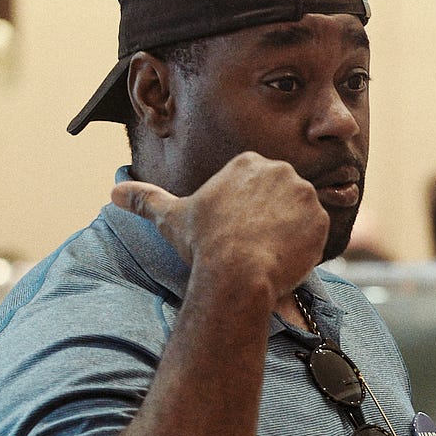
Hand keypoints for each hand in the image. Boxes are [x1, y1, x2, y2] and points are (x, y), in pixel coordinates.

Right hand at [113, 151, 327, 303]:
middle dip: (270, 222)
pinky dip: (304, 248)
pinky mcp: (322, 219)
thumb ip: (145, 199)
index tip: (237, 231)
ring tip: (267, 252)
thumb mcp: (170, 217)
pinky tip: (285, 258)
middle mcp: (280, 169)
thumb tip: (113, 192)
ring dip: (288, 234)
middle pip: (281, 200)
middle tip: (253, 244)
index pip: (256, 188)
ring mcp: (304, 193)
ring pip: (299, 217)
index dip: (247, 214)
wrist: (236, 273)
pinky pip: (317, 235)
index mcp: (248, 162)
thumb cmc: (203, 244)